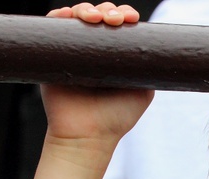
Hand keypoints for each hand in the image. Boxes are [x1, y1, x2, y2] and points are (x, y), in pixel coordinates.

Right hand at [42, 3, 152, 153]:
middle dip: (107, 10)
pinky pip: (52, 26)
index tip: (131, 19)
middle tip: (114, 20)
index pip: (119, 25)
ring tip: (95, 19)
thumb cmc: (116, 118)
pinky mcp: (52, 55)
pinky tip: (69, 16)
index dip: (124, 15)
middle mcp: (93, 49)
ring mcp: (72, 50)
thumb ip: (148, 69)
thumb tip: (156, 47)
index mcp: (115, 55)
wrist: (87, 136)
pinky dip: (59, 16)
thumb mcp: (143, 91)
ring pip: (77, 17)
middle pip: (99, 15)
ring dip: (86, 9)